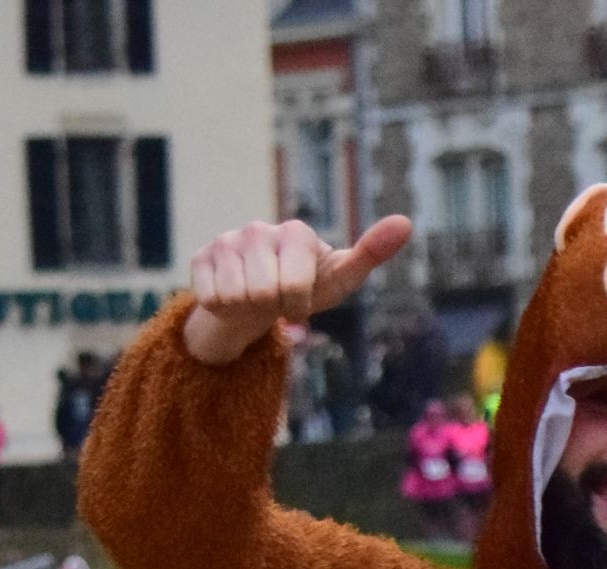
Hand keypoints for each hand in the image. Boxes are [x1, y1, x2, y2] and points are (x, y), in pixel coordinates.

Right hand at [184, 215, 412, 365]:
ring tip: (256, 296)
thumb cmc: (308, 286)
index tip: (302, 296)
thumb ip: (372, 252)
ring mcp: (226, 241)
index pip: (294, 289)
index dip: (298, 305)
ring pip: (233, 297)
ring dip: (247, 308)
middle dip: (272, 307)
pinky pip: (209, 298)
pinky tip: (232, 295)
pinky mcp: (200, 257)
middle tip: (277, 298)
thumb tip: (406, 222)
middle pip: (260, 294)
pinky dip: (223, 308)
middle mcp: (258, 229)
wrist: (263, 298)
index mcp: (296, 232)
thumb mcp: (341, 277)